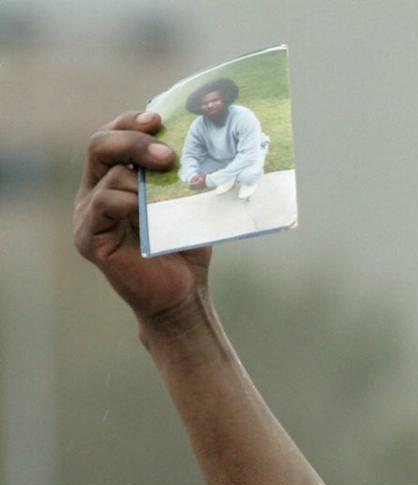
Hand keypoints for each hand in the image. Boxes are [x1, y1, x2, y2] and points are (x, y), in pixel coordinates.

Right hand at [73, 110, 212, 327]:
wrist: (183, 295)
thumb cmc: (185, 247)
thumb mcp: (185, 202)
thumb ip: (180, 173)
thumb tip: (192, 139)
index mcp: (115, 176)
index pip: (113, 135)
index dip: (131, 122)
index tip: (158, 118)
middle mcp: (96, 190)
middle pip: (101, 145)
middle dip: (134, 141)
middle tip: (168, 153)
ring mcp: (88, 212)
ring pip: (109, 175)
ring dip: (144, 178)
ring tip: (175, 190)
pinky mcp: (88, 236)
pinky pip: (104, 203)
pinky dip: (130, 201)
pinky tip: (151, 210)